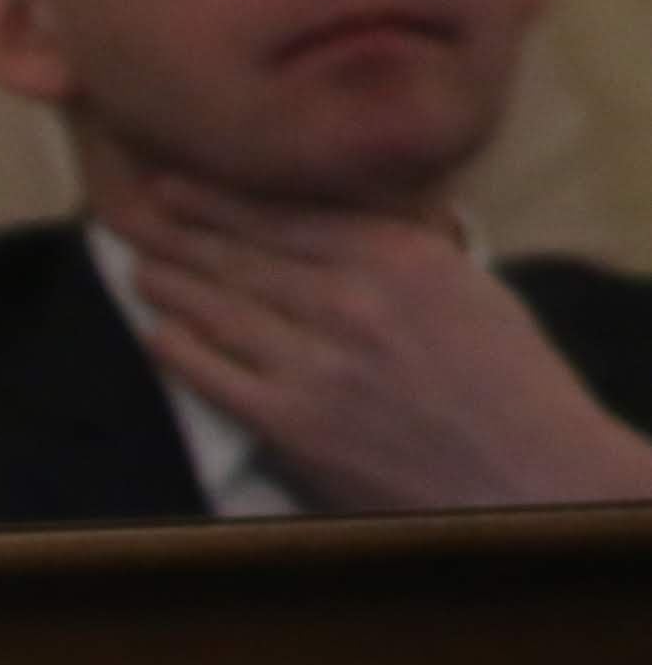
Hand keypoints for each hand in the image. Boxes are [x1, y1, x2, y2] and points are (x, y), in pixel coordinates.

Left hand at [101, 176, 651, 513]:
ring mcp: (316, 360)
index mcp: (401, 257)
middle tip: (131, 218)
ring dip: (169, 283)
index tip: (173, 187)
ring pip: (216, 306)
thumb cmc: (511, 387)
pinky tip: (155, 330)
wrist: (533, 477)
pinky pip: (210, 372)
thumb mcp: (468, 291)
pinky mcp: (291, 421)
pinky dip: (176, 346)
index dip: (218, 199)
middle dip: (177, 234)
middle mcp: (352, 298)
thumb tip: (329, 226)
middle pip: (239, 255)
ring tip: (141, 267)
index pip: (286, 215)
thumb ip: (398, 253)